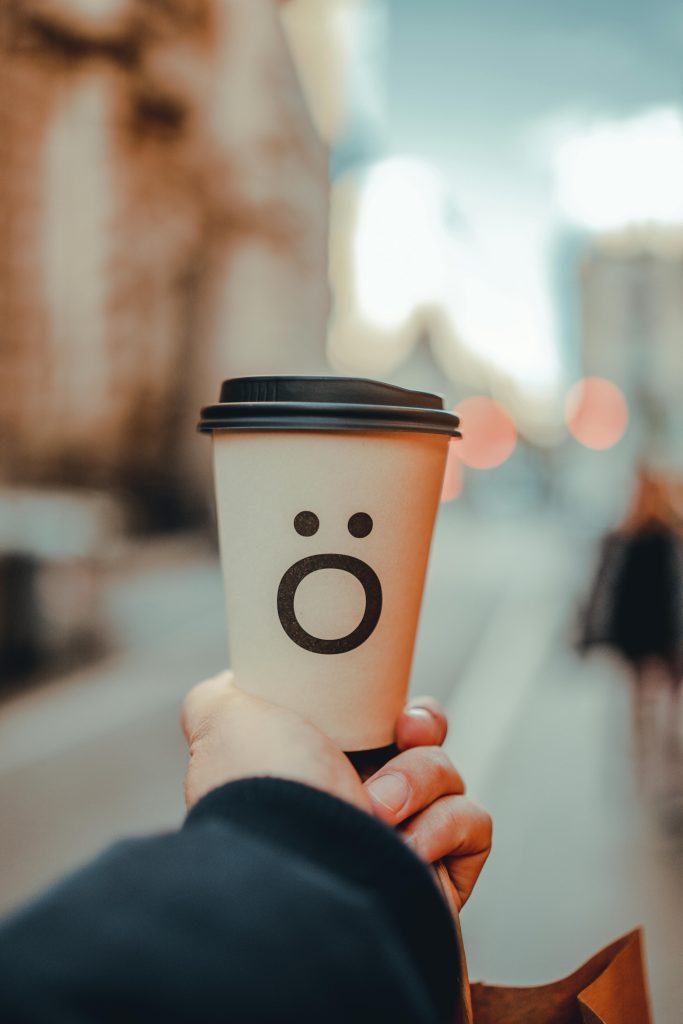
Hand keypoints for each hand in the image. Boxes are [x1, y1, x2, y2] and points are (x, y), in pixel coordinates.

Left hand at [182, 674, 491, 911]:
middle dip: (422, 726)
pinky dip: (445, 827)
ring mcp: (398, 845)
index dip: (390, 703)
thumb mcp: (223, 719)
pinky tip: (406, 847)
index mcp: (317, 768)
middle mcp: (356, 807)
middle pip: (420, 742)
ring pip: (448, 776)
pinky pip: (473, 823)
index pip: (373, 722)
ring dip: (419, 781)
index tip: (388, 697)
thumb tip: (227, 688)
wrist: (300, 877)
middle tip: (406, 731)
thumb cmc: (263, 791)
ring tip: (378, 809)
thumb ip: (219, 697)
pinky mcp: (437, 880)